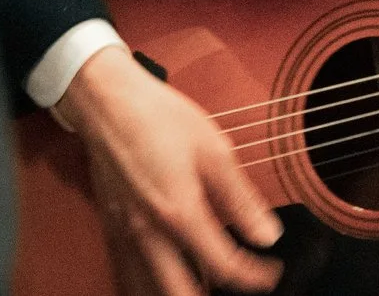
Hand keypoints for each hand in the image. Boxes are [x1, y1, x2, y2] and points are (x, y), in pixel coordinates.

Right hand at [66, 45, 281, 295]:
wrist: (107, 102)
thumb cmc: (158, 117)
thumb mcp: (214, 150)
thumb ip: (241, 199)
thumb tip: (266, 233)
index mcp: (179, 214)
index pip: (224, 267)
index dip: (255, 277)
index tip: (270, 271)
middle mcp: (148, 235)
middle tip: (240, 282)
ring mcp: (126, 235)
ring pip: (150, 291)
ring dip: (182, 293)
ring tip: (208, 280)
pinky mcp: (113, 228)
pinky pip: (131, 274)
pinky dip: (153, 283)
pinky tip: (171, 271)